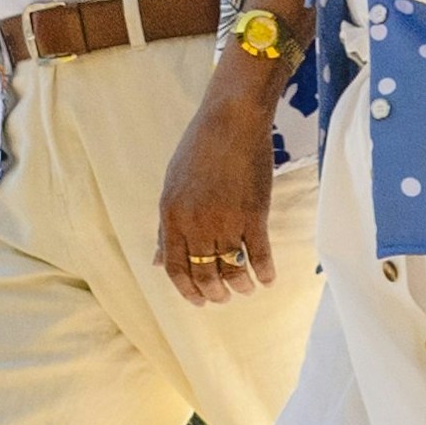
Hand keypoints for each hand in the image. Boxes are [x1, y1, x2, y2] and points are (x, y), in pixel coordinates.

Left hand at [156, 80, 281, 298]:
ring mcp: (226, 221)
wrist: (230, 123)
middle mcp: (197, 224)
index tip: (198, 301)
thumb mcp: (171, 187)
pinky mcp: (254, 215)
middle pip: (204, 273)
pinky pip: (259, 255)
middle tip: (222, 298)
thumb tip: (157, 262)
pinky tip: (267, 279)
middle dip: (214, 292)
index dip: (186, 289)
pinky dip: (264, 271)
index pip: (176, 266)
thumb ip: (165, 227)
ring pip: (232, 269)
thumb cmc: (198, 151)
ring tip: (245, 290)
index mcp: (172, 216)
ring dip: (239, 286)